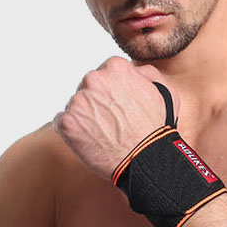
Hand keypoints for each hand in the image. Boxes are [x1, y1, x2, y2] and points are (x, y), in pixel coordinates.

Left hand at [52, 57, 180, 180]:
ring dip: (85, 117)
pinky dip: (73, 132)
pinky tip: (90, 140)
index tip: (118, 106)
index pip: (105, 74)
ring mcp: (77, 101)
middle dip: (96, 102)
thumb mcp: (164, 91)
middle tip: (111, 122)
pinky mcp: (66, 122)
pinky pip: (62, 123)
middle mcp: (93, 79)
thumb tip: (136, 71)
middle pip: (87, 87)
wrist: (145, 159)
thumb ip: (146, 74)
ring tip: (103, 134)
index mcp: (115, 67)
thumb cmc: (156, 128)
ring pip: (75, 105)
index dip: (112, 92)